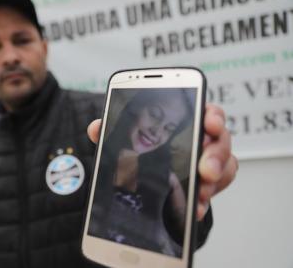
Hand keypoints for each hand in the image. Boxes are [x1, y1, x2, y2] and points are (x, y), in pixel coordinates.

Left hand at [87, 104, 237, 221]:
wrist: (146, 176)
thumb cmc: (142, 149)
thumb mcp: (126, 139)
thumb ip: (113, 131)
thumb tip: (96, 128)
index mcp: (185, 121)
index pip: (206, 111)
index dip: (212, 115)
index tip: (209, 123)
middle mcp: (201, 139)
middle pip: (221, 141)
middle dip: (215, 154)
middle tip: (204, 169)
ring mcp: (207, 162)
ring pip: (224, 166)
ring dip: (214, 179)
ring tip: (200, 191)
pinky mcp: (206, 183)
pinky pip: (216, 189)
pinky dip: (205, 199)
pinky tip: (194, 208)